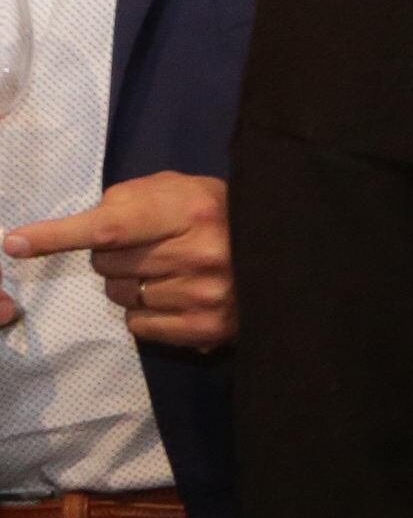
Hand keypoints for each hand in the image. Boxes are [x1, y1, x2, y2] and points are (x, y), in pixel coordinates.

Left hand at [7, 173, 232, 347]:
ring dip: (130, 284)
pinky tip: (176, 296)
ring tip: (168, 271)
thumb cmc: (217, 213)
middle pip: (106, 264)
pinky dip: (146, 312)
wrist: (280, 248)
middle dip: (112, 255)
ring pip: (119, 296)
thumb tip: (78, 231)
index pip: (109, 227)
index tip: (15, 243)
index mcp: (193, 210)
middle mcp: (201, 255)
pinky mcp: (208, 329)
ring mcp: (206, 295)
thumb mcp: (178, 188)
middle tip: (148, 246)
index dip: (58, 236)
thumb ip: (127, 201)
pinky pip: (138, 325)